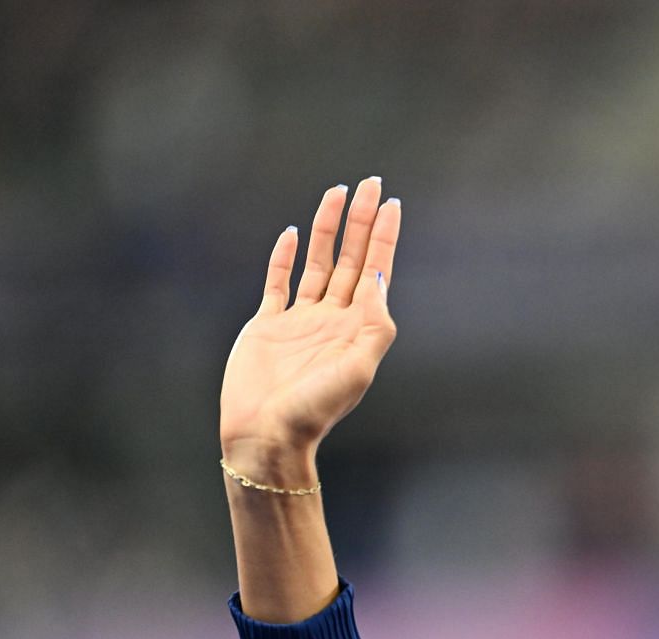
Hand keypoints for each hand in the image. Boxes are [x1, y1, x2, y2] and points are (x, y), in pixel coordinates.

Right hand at [220, 177, 401, 463]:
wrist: (267, 435)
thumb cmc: (315, 410)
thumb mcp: (358, 370)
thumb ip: (374, 325)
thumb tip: (377, 277)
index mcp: (357, 329)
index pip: (375, 271)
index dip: (384, 237)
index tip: (391, 203)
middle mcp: (332, 319)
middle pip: (349, 258)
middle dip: (361, 221)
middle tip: (370, 182)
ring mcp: (300, 321)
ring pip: (318, 263)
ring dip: (327, 229)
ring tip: (337, 193)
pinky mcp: (267, 325)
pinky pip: (278, 282)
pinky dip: (285, 257)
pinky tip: (294, 233)